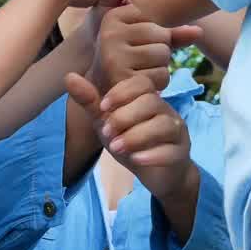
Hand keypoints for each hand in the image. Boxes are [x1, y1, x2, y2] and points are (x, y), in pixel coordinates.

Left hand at [65, 72, 197, 201]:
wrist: (158, 173)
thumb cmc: (131, 142)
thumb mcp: (107, 122)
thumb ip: (91, 102)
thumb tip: (69, 76)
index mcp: (149, 99)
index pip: (141, 84)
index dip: (121, 93)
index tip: (103, 108)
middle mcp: (166, 112)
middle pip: (151, 102)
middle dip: (125, 117)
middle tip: (107, 133)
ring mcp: (177, 133)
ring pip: (163, 125)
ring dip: (136, 136)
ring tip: (115, 147)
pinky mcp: (181, 154)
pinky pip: (172, 151)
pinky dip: (152, 155)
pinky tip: (136, 160)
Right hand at [89, 4, 202, 93]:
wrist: (103, 93)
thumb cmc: (128, 62)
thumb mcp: (145, 41)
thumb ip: (172, 33)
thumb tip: (199, 31)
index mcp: (114, 16)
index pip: (159, 17)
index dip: (158, 35)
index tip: (138, 45)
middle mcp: (110, 31)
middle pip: (163, 35)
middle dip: (159, 51)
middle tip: (139, 62)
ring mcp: (113, 54)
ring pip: (163, 55)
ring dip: (160, 68)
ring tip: (140, 72)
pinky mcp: (121, 77)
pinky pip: (161, 75)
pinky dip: (158, 83)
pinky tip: (141, 84)